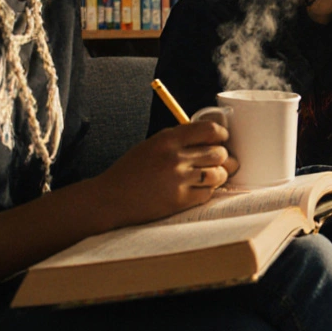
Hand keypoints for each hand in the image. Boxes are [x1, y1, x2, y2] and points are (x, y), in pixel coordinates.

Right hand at [90, 119, 237, 228]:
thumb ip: (179, 139)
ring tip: (210, 177)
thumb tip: (212, 138)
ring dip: (218, 175)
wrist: (109, 198)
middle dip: (222, 157)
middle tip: (217, 162)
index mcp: (168, 140)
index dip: (221, 135)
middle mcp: (175, 158)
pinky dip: (207, 192)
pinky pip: (208, 193)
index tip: (221, 139)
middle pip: (219, 153)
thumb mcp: (152, 145)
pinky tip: (197, 190)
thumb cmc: (131, 170)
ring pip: (219, 174)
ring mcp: (178, 180)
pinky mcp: (179, 200)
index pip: (209, 130)